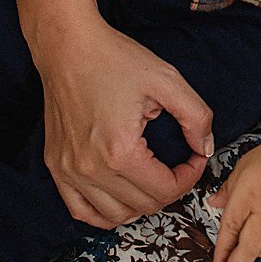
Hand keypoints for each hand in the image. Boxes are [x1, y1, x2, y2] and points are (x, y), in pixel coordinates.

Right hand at [38, 23, 215, 228]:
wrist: (68, 46)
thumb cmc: (114, 59)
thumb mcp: (167, 80)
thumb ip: (195, 116)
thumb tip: (205, 147)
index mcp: (119, 152)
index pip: (165, 190)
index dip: (189, 177)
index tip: (194, 158)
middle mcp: (90, 169)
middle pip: (143, 206)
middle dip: (170, 189)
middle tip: (179, 166)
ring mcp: (68, 170)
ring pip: (113, 216)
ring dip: (140, 204)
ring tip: (153, 180)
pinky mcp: (55, 165)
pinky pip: (80, 210)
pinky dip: (104, 212)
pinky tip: (120, 195)